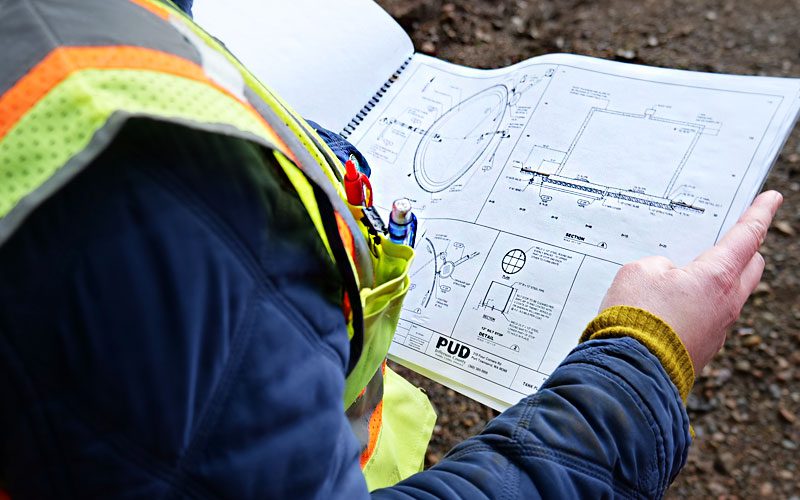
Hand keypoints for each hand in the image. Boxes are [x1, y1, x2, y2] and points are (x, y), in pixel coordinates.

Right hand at [599, 191, 782, 371]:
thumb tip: (667, 277)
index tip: (772, 198)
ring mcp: (719, 330)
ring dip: (717, 282)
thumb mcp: (639, 271)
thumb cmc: (637, 316)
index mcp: (717, 276)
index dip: (759, 212)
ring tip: (686, 276)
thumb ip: (658, 265)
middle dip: (746, 249)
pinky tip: (672, 307)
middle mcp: (727, 303)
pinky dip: (699, 306)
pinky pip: (710, 318)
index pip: (748, 235)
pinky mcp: (704, 348)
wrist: (632, 369)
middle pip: (751, 267)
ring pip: (731, 295)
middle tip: (731, 239)